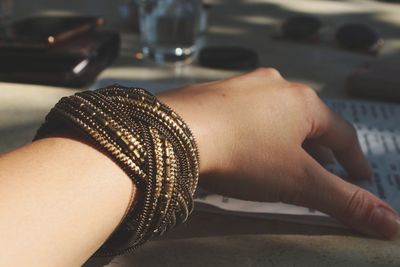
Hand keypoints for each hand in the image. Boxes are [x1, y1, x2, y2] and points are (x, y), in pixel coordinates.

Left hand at [158, 68, 398, 238]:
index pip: (342, 132)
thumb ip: (344, 201)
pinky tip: (246, 144)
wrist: (177, 132)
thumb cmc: (245, 153)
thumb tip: (392, 223)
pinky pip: (245, 113)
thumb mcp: (298, 182)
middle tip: (323, 170)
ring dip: (285, 137)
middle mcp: (275, 85)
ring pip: (275, 114)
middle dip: (318, 148)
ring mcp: (242, 86)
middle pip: (308, 121)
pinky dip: (255, 130)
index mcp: (303, 102)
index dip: (353, 158)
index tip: (360, 176)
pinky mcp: (214, 92)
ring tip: (285, 158)